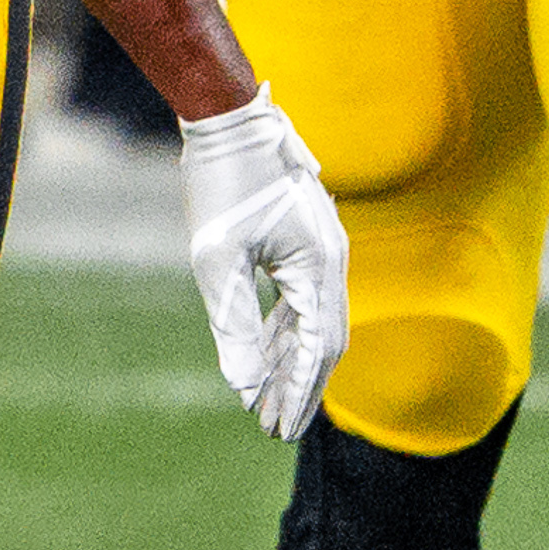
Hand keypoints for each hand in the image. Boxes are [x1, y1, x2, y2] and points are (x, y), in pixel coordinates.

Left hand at [176, 91, 348, 441]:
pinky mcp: (304, 243)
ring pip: (313, 323)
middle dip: (298, 388)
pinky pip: (301, 300)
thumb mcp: (216, 260)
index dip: (297, 393)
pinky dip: (283, 332)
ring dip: (289, 364)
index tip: (277, 430)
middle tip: (274, 430)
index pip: (316, 349)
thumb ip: (231, 326)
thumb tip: (243, 387)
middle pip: (323, 343)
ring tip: (263, 404)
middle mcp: (332, 261)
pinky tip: (261, 357)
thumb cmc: (220, 184)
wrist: (227, 119)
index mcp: (320, 266)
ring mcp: (322, 251)